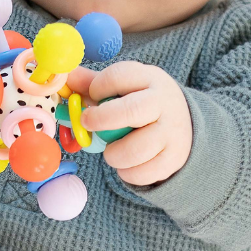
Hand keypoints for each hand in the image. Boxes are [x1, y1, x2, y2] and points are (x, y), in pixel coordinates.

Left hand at [67, 61, 192, 185]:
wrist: (185, 123)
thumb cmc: (143, 101)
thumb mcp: (125, 85)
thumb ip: (93, 82)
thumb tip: (66, 77)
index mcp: (149, 79)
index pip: (118, 76)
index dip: (97, 88)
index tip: (92, 98)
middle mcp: (164, 103)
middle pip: (130, 111)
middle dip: (101, 120)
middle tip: (88, 124)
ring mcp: (172, 133)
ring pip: (135, 150)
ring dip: (113, 154)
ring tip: (111, 150)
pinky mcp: (173, 159)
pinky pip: (142, 173)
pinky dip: (126, 173)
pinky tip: (126, 163)